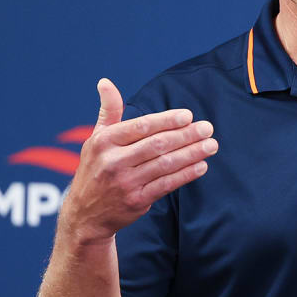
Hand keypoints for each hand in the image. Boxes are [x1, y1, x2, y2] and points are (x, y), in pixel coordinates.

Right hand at [59, 78, 216, 243]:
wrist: (85, 214)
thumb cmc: (95, 168)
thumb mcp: (96, 139)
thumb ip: (108, 111)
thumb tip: (105, 82)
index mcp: (104, 141)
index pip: (140, 127)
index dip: (166, 120)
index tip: (188, 115)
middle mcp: (113, 161)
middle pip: (156, 145)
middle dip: (186, 135)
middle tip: (207, 128)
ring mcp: (125, 183)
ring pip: (165, 164)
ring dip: (191, 154)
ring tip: (211, 145)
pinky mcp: (136, 201)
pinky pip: (166, 185)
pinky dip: (186, 175)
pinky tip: (201, 166)